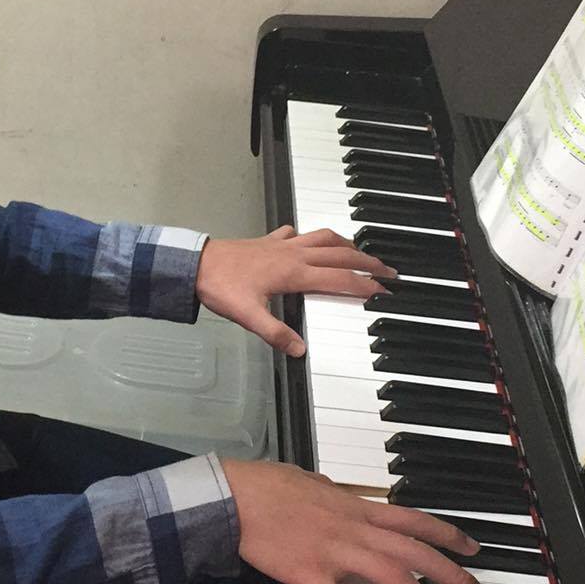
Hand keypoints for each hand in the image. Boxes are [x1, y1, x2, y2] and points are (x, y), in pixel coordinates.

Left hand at [196, 226, 394, 357]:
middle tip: (388, 271)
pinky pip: (298, 233)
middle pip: (341, 255)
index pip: (340, 280)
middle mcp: (293, 254)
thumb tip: (300, 350)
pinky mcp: (269, 241)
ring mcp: (282, 245)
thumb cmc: (220, 286)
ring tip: (361, 252)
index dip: (366, 286)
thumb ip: (276, 333)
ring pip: (324, 238)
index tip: (384, 292)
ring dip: (346, 244)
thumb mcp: (248, 316)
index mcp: (294, 273)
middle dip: (368, 263)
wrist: (196, 263)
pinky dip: (311, 235)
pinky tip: (310, 239)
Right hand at [220, 458, 491, 583]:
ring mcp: (336, 552)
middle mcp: (356, 529)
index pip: (415, 521)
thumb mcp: (313, 482)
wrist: (236, 497)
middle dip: (454, 576)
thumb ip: (334, 495)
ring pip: (393, 577)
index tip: (473, 549)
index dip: (448, 536)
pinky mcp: (311, 574)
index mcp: (357, 508)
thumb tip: (341, 496)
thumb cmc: (269, 485)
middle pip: (418, 552)